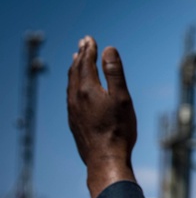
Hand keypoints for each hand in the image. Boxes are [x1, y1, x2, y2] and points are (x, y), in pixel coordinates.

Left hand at [67, 36, 137, 197]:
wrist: (105, 159)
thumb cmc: (118, 130)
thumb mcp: (122, 98)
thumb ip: (114, 73)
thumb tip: (108, 49)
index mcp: (87, 89)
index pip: (86, 62)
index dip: (89, 49)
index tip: (90, 39)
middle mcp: (76, 97)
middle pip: (75, 70)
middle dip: (80, 55)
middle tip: (83, 44)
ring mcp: (72, 110)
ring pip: (70, 83)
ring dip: (74, 69)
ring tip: (77, 61)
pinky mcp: (73, 121)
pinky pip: (70, 96)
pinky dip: (73, 84)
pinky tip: (77, 89)